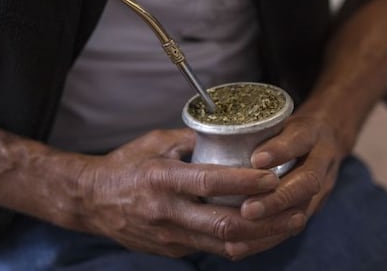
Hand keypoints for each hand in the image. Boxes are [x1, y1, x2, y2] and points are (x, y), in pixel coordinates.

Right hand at [69, 128, 284, 258]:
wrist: (92, 200)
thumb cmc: (124, 166)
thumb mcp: (154, 142)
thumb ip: (189, 140)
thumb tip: (222, 136)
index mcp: (161, 179)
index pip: (209, 182)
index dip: (244, 182)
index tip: (272, 176)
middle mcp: (167, 212)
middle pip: (224, 224)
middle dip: (266, 220)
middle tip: (294, 208)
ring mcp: (169, 237)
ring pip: (224, 244)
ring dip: (261, 237)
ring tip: (289, 224)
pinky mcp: (172, 250)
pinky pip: (212, 249)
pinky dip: (240, 242)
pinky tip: (260, 232)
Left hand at [232, 107, 347, 257]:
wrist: (327, 137)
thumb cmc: (290, 128)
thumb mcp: (279, 117)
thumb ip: (252, 126)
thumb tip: (201, 133)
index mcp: (310, 134)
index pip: (299, 140)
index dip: (279, 150)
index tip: (256, 159)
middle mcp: (320, 161)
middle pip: (307, 182)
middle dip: (277, 198)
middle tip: (247, 209)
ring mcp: (321, 186)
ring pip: (303, 208)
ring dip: (274, 221)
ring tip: (244, 228)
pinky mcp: (312, 206)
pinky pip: (295, 225)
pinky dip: (270, 237)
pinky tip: (244, 243)